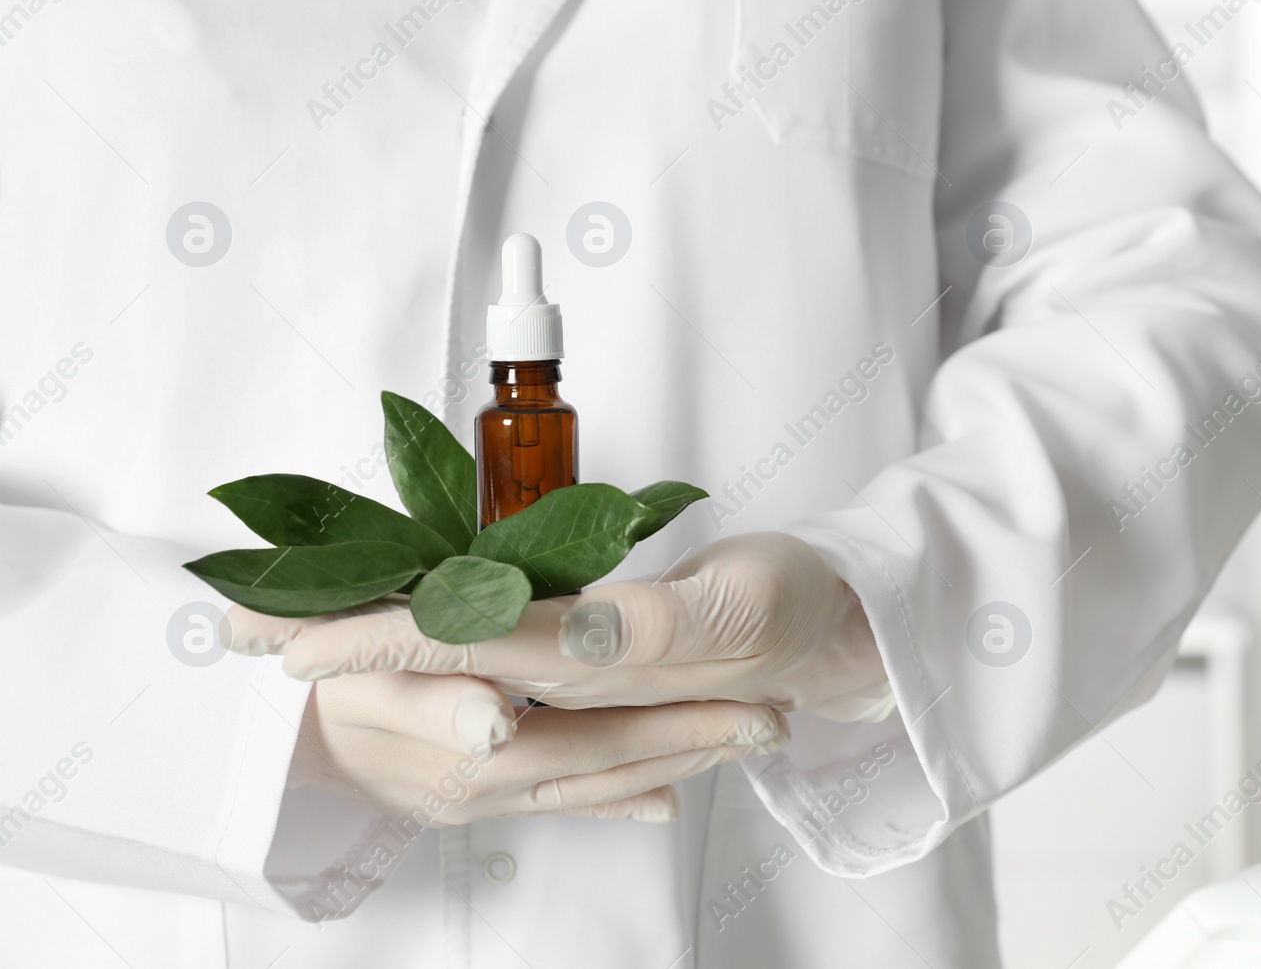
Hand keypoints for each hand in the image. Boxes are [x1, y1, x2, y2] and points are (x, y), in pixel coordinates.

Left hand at [228, 533, 892, 720]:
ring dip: (371, 653)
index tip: (289, 642)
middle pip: (431, 666)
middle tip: (240, 630)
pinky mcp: (592, 659)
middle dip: (336, 650)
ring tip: (288, 639)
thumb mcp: (742, 604)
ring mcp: (576, 673)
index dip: (374, 643)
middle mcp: (569, 675)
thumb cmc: (794, 608)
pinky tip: (409, 660)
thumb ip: (661, 622)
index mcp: (598, 659)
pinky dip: (440, 658)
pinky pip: (504, 669)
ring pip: (455, 668)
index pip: (461, 650)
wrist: (839, 639)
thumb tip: (573, 634)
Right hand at [273, 644, 789, 823]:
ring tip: (744, 745)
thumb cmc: (306, 687)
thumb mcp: (354, 687)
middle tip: (773, 723)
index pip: (602, 742)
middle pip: (618, 764)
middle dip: (697, 742)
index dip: (675, 726)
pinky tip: (663, 802)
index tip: (750, 705)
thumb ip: (429, 706)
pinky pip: (565, 801)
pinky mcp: (483, 791)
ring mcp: (490, 793)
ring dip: (674, 762)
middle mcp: (492, 783)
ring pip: (601, 783)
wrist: (258, 738)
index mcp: (473, 752)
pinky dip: (618, 801)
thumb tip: (498, 722)